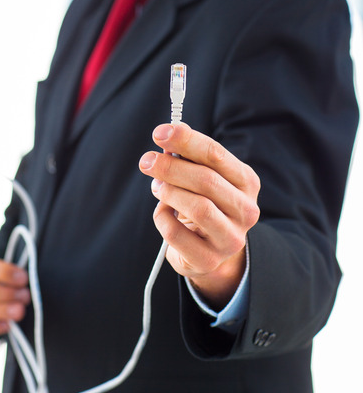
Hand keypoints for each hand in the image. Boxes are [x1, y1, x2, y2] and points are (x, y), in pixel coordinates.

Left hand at [139, 123, 259, 309]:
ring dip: (168, 191)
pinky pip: (176, 233)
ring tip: (156, 187)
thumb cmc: (204, 205)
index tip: (160, 133)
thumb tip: (169, 135)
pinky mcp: (209, 259)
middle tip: (147, 161)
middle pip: (206, 180)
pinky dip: (161, 217)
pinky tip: (162, 211)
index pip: (216, 155)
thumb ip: (190, 158)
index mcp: (246, 182)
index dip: (186, 141)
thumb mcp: (204, 179)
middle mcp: (246, 210)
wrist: (211, 250)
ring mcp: (230, 238)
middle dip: (170, 167)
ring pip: (197, 207)